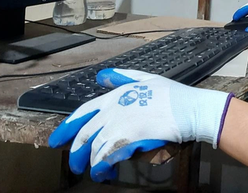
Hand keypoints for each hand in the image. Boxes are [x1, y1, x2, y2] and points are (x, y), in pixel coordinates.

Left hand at [48, 69, 231, 181]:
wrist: (190, 109)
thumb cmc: (174, 95)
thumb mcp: (148, 79)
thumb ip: (123, 77)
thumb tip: (103, 75)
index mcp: (115, 96)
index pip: (82, 113)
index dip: (66, 128)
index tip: (57, 141)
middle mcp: (112, 110)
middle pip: (84, 135)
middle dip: (76, 153)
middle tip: (75, 165)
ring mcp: (118, 125)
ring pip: (94, 149)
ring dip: (91, 164)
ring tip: (96, 173)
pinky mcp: (127, 139)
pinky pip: (106, 157)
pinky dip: (102, 167)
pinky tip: (104, 173)